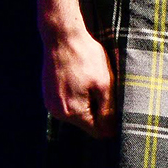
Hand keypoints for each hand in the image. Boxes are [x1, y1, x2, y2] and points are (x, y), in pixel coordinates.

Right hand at [43, 22, 117, 137]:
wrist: (62, 35)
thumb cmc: (86, 57)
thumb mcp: (104, 84)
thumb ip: (108, 111)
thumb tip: (111, 131)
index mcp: (73, 113)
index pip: (98, 132)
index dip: (111, 124)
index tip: (118, 108)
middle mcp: (58, 113)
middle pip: (87, 123)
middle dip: (99, 111)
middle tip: (106, 88)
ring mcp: (50, 103)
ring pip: (77, 113)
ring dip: (88, 102)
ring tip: (92, 80)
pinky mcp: (48, 93)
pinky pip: (67, 102)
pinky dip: (77, 95)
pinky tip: (81, 77)